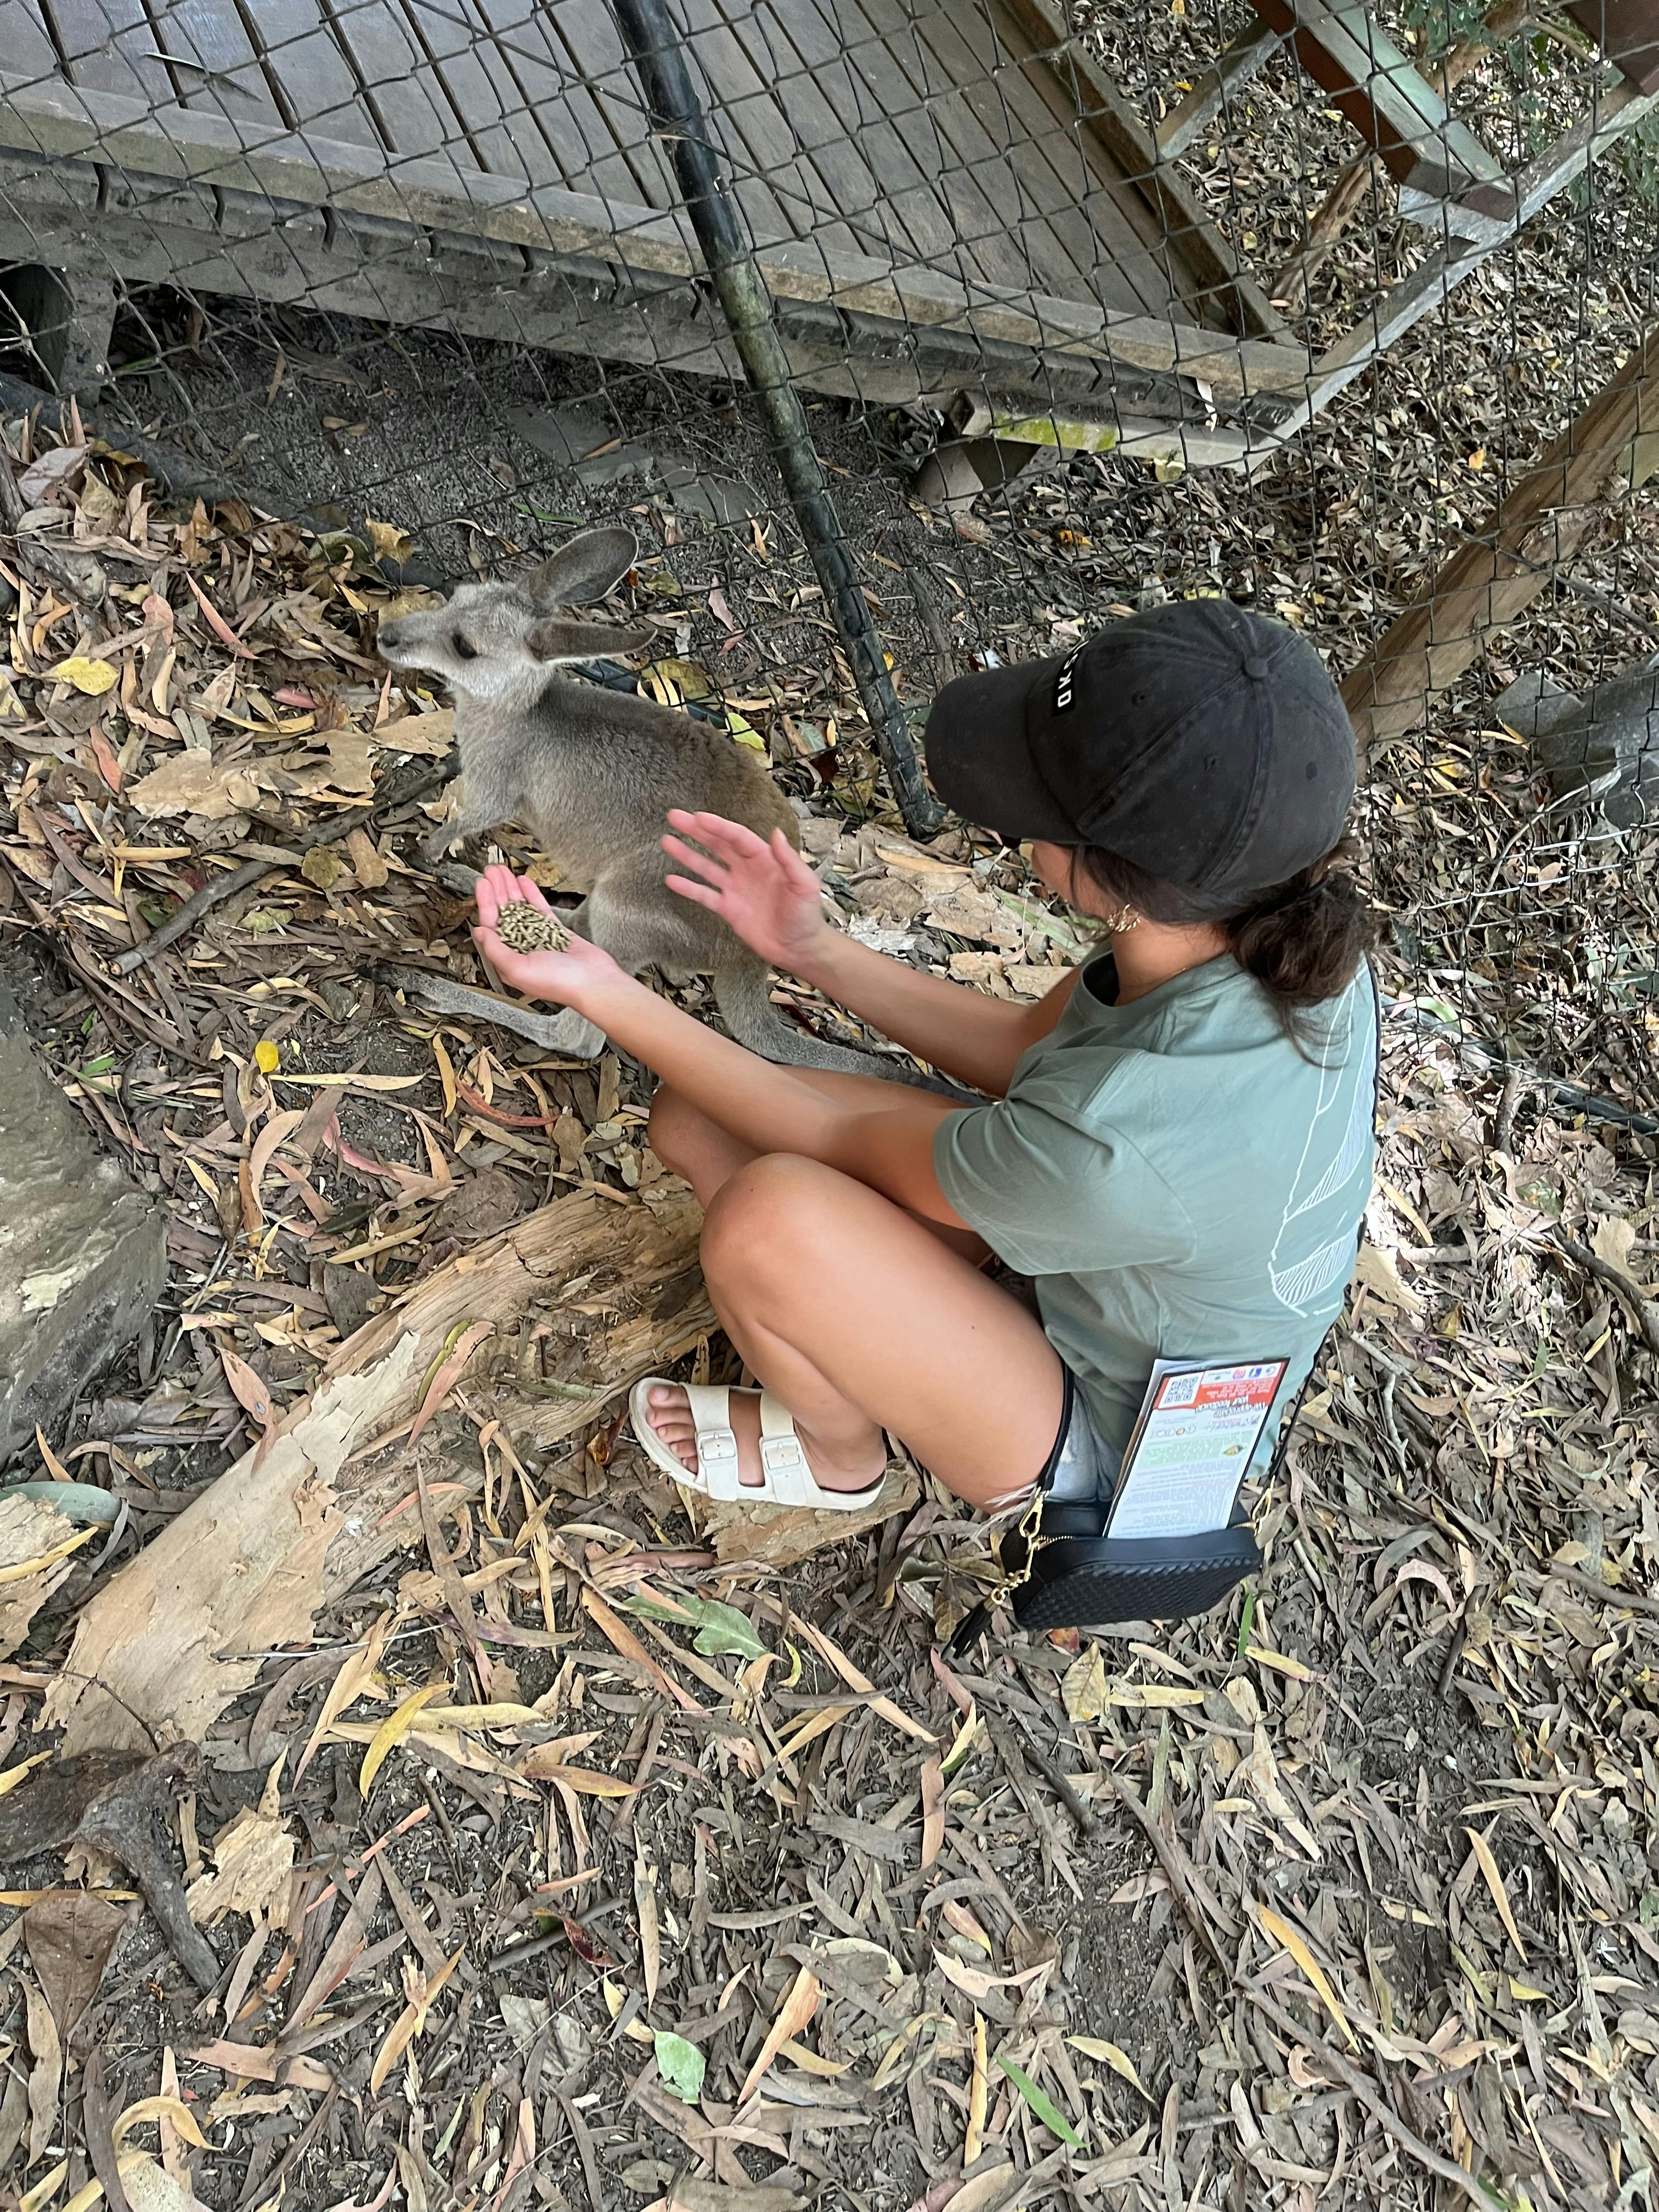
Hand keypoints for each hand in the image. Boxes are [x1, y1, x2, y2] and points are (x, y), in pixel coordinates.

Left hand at [472, 867, 624, 1010]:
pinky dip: (531, 894)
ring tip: (504, 871)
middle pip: (504, 913)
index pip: (491, 925)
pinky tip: (524, 882)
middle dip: (497, 890)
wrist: (593, 980)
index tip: (482, 884)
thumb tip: (479, 931)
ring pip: (520, 908)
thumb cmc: (558, 982)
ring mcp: (538, 937)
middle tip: (491, 870)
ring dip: (511, 888)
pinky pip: (539, 909)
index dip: (485, 903)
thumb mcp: (517, 968)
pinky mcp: (555, 931)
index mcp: (508, 959)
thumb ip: (495, 950)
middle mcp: (521, 948)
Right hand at [661, 810, 826, 972]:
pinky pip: (705, 895)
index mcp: (765, 859)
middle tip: (675, 817)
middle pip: (718, 845)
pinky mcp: (728, 909)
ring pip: (707, 867)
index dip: (718, 826)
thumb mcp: (804, 885)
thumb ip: (789, 860)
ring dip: (687, 854)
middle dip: (696, 831)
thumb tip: (776, 833)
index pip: (737, 837)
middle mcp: (747, 869)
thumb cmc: (806, 915)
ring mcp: (735, 889)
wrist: (799, 948)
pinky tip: (671, 880)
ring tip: (667, 841)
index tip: (698, 817)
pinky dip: (688, 888)